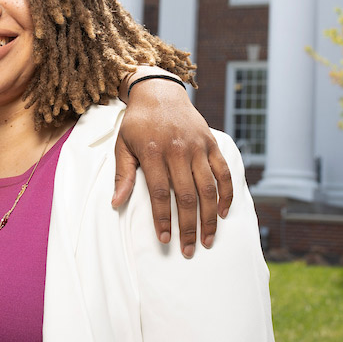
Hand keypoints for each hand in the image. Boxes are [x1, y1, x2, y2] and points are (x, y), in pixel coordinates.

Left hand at [113, 79, 232, 257]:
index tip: (164, 240)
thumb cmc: (138, 123)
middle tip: (189, 250)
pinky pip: (223, 172)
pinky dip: (226, 194)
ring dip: (210, 217)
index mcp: (153, 152)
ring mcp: (198, 146)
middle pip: (187, 195)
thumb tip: (116, 203)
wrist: (159, 92)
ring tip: (208, 239)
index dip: (163, 219)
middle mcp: (178, 150)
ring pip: (208, 188)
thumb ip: (122, 174)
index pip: (160, 193)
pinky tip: (223, 213)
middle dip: (189, 227)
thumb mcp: (123, 145)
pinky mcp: (211, 143)